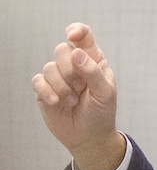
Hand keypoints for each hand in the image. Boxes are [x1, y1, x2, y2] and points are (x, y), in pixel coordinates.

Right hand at [32, 23, 125, 169]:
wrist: (89, 137)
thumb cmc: (101, 113)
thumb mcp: (105, 94)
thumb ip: (93, 72)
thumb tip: (76, 52)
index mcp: (93, 61)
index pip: (83, 37)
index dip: (77, 31)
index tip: (72, 36)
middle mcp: (74, 65)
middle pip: (62, 50)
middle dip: (70, 71)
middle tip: (80, 89)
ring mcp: (58, 76)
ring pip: (49, 67)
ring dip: (62, 87)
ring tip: (73, 101)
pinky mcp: (44, 89)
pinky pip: (38, 81)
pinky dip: (48, 92)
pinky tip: (57, 103)